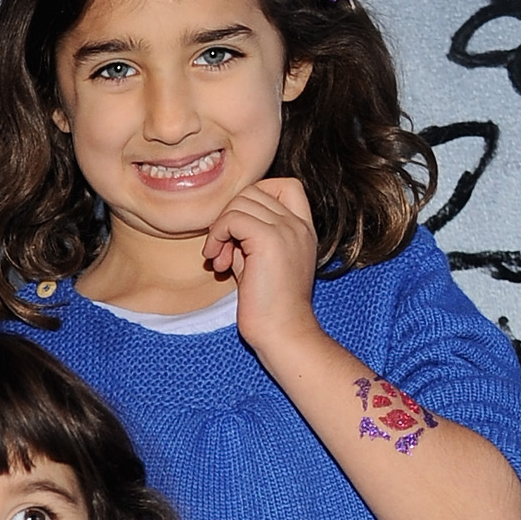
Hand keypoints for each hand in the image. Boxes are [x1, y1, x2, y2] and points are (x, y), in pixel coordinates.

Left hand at [203, 175, 318, 356]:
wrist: (282, 334)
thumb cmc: (268, 309)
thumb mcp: (257, 265)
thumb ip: (246, 240)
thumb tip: (223, 226)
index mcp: (303, 229)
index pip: (284, 185)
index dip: (255, 198)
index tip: (240, 231)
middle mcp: (298, 225)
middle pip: (255, 191)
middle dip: (230, 217)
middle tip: (223, 253)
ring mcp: (287, 230)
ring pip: (241, 202)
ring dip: (220, 228)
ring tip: (220, 261)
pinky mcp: (269, 241)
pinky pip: (233, 218)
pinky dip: (218, 235)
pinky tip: (218, 262)